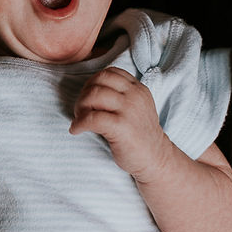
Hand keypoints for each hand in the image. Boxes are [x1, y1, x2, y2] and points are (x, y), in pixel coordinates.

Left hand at [69, 66, 172, 180]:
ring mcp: (129, 110)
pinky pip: (91, 118)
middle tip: (81, 111)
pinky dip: (78, 124)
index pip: (109, 72)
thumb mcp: (135, 107)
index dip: (92, 82)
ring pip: (93, 96)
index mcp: (138, 89)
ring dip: (79, 107)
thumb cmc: (139, 134)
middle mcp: (134, 96)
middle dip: (83, 94)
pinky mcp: (121, 127)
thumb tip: (89, 89)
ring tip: (79, 120)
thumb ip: (120, 94)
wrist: (155, 158)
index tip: (88, 98)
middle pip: (98, 81)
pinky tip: (76, 130)